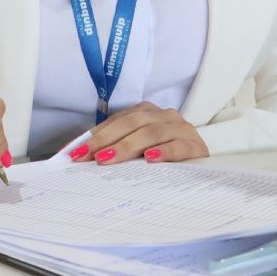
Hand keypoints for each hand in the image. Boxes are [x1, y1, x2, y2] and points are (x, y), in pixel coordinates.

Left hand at [69, 102, 207, 164]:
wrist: (203, 162)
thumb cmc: (165, 156)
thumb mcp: (139, 150)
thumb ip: (115, 149)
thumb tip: (80, 158)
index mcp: (146, 113)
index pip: (116, 122)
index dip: (94, 136)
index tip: (73, 153)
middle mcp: (163, 115)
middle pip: (131, 124)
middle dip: (105, 140)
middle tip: (86, 156)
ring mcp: (181, 128)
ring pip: (151, 133)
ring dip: (127, 146)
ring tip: (107, 159)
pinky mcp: (195, 145)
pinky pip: (178, 146)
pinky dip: (163, 152)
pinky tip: (150, 159)